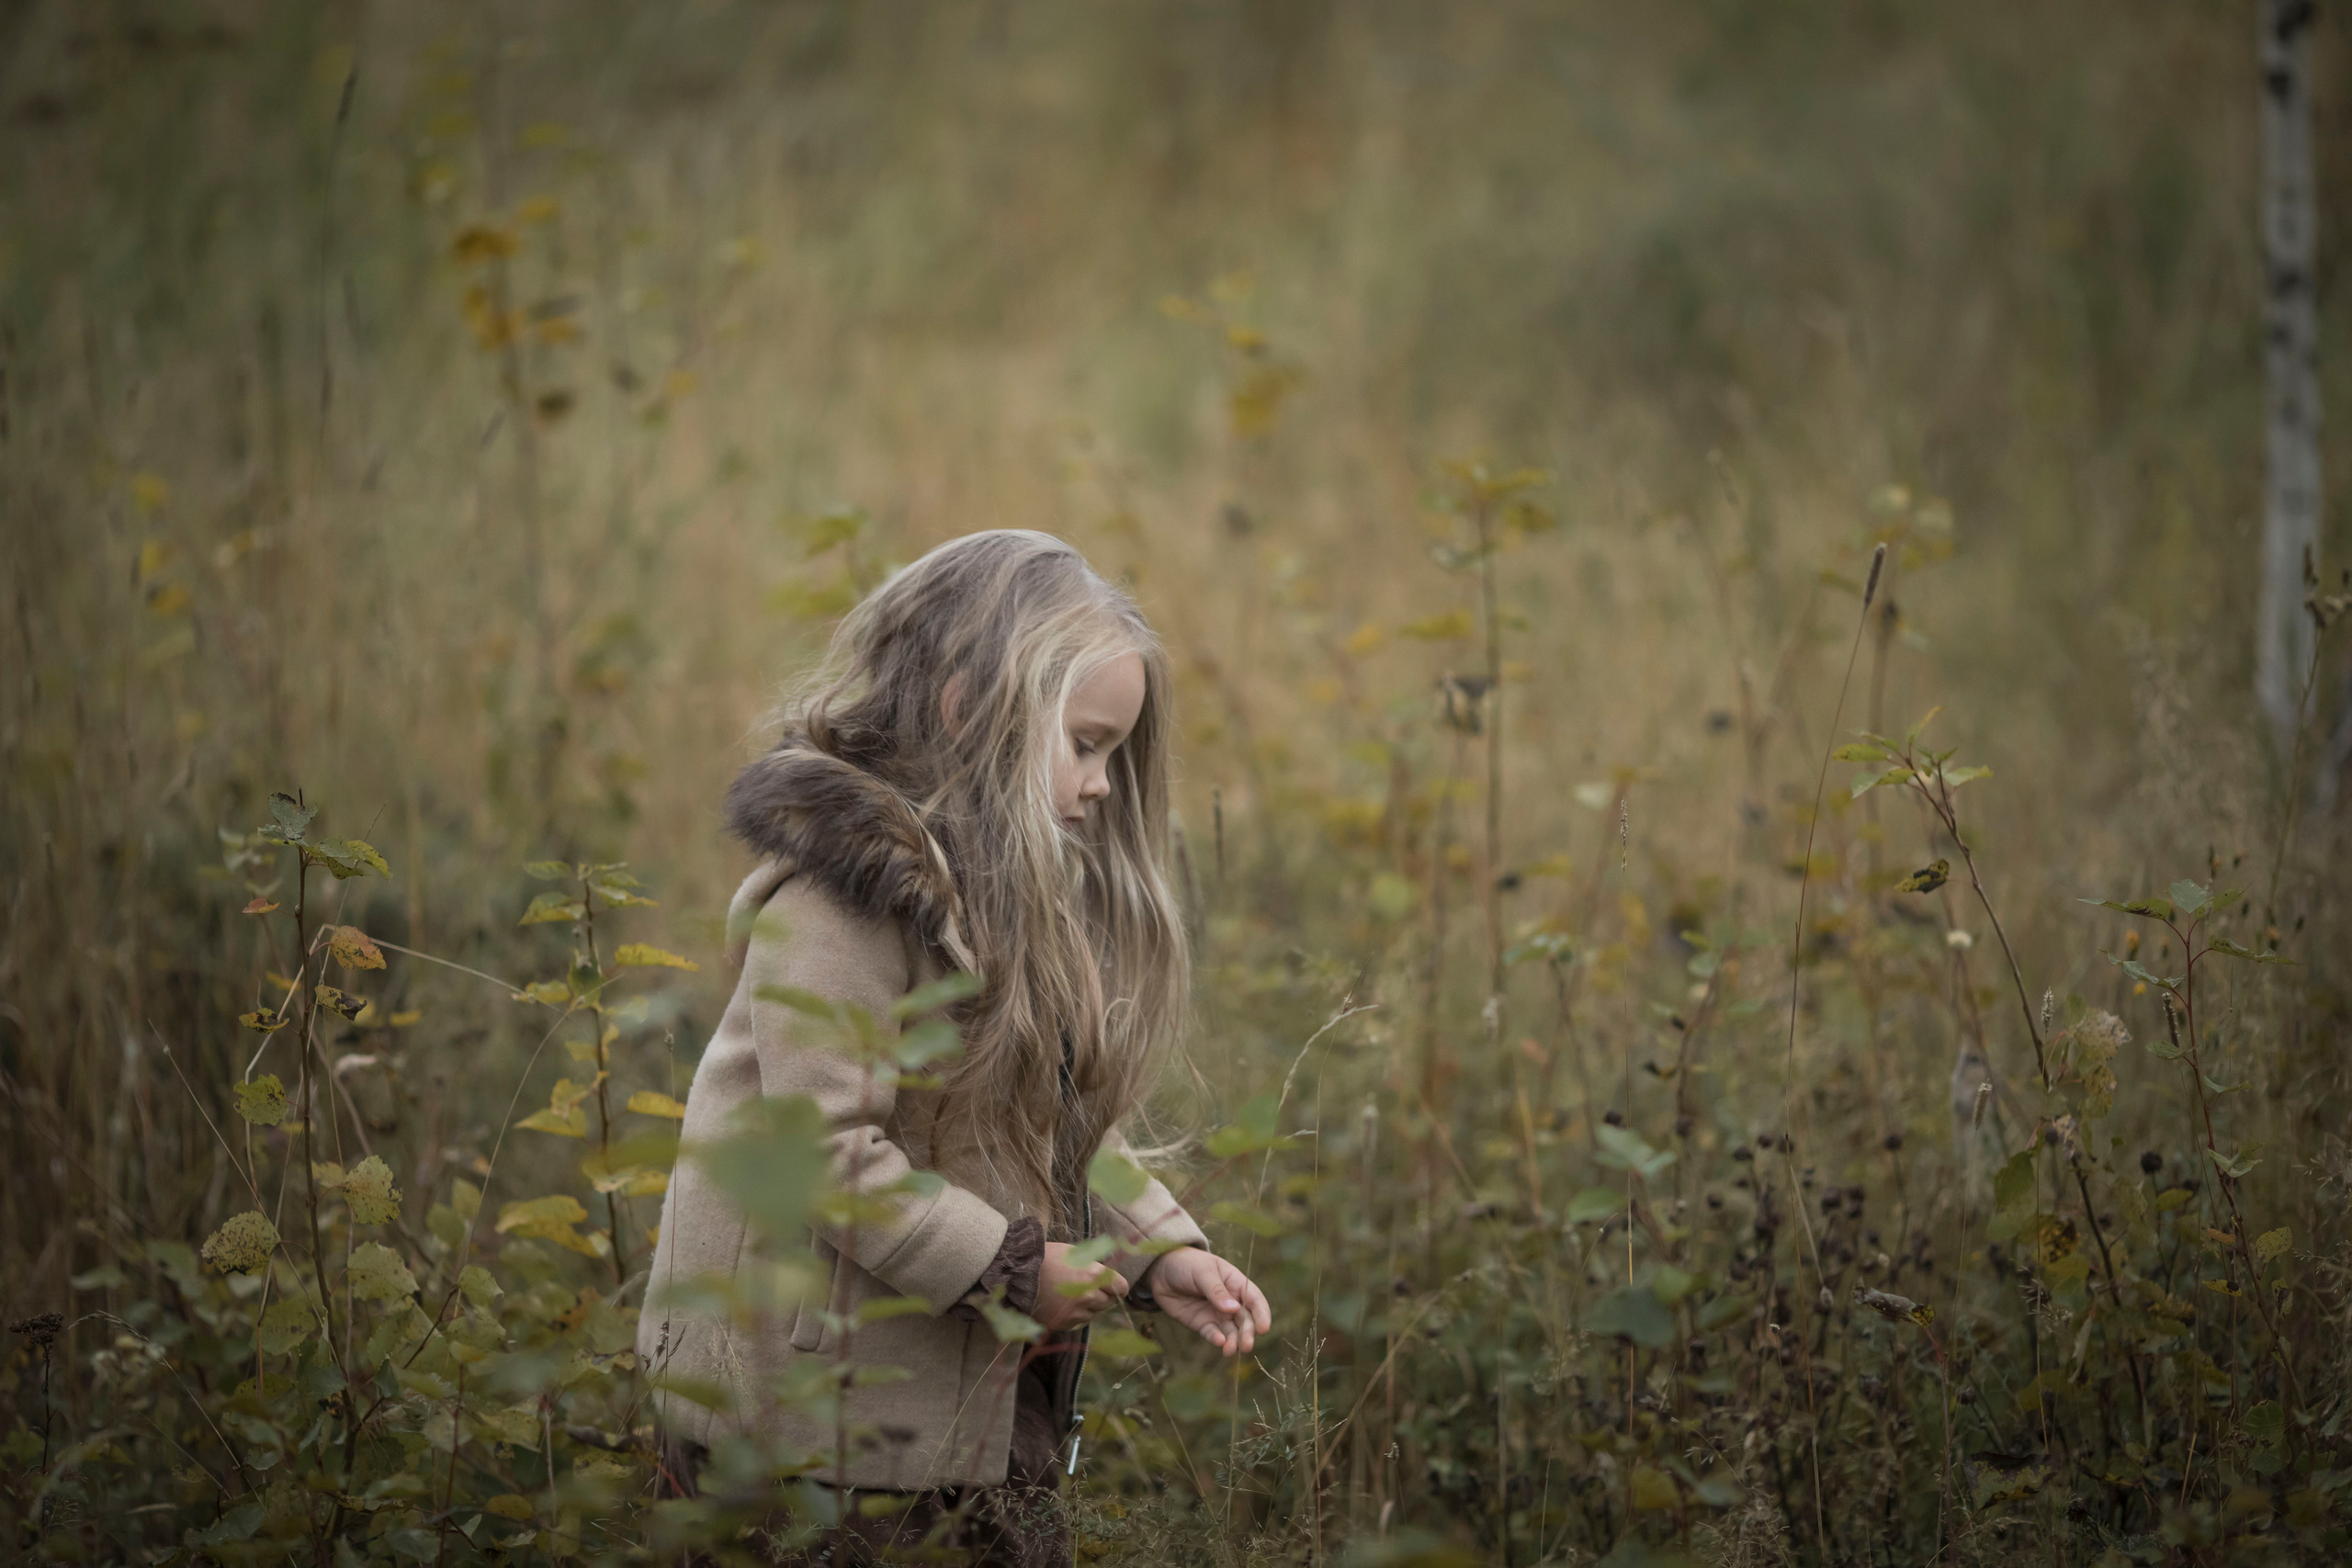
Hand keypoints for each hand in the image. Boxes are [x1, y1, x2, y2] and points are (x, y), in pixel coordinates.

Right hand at [1036, 1241, 1128, 1332]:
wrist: (1018, 1275)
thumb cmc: (1047, 1258)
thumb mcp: (1075, 1253)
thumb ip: (1095, 1264)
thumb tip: (1110, 1274)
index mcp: (1094, 1275)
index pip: (1121, 1287)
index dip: (1118, 1286)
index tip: (1113, 1286)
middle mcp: (1088, 1295)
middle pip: (1109, 1302)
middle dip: (1103, 1295)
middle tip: (1089, 1288)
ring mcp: (1076, 1312)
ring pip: (1094, 1313)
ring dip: (1090, 1307)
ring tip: (1074, 1296)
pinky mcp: (1064, 1323)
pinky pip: (1079, 1322)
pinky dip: (1076, 1316)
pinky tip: (1065, 1306)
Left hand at [1145, 1248, 1270, 1356]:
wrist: (1160, 1270)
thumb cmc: (1186, 1264)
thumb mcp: (1202, 1272)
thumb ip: (1217, 1290)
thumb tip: (1233, 1309)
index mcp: (1235, 1283)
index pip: (1254, 1300)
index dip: (1261, 1314)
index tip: (1264, 1329)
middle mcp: (1230, 1301)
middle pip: (1245, 1319)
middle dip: (1248, 1333)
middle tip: (1247, 1346)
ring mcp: (1217, 1314)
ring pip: (1231, 1331)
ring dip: (1234, 1341)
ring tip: (1230, 1350)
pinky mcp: (1203, 1324)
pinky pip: (1213, 1334)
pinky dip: (1217, 1340)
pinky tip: (1219, 1343)